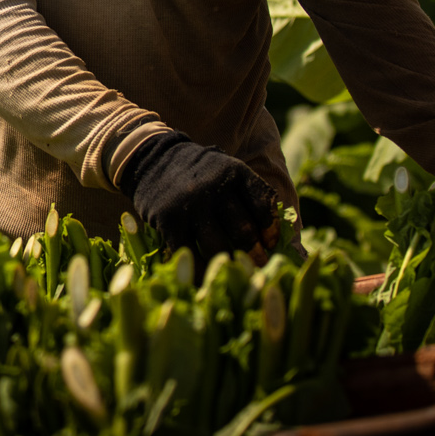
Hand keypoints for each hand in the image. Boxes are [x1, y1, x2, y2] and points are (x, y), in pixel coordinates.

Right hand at [118, 133, 280, 261]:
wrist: (150, 158)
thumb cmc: (199, 172)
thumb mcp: (227, 171)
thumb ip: (251, 197)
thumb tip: (284, 237)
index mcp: (235, 172)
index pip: (265, 206)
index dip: (273, 230)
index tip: (271, 244)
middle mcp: (214, 186)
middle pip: (245, 232)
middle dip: (256, 255)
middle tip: (258, 266)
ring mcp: (190, 204)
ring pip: (220, 247)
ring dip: (231, 265)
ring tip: (236, 273)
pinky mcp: (169, 220)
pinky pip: (192, 253)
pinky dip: (202, 270)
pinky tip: (208, 277)